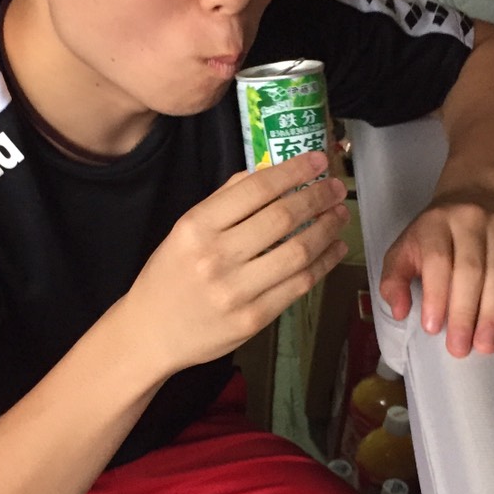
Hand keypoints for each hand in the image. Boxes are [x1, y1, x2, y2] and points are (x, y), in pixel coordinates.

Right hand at [129, 151, 349, 375]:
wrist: (153, 332)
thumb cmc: (170, 275)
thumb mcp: (185, 230)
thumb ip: (224, 200)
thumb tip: (269, 172)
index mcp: (196, 227)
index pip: (256, 189)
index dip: (293, 171)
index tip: (318, 161)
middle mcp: (216, 257)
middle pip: (282, 218)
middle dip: (317, 197)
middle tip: (337, 187)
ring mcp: (236, 291)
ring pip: (298, 252)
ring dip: (327, 229)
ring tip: (340, 214)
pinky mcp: (254, 319)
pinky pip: (299, 285)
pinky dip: (324, 263)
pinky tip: (334, 248)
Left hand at [378, 187, 493, 357]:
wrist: (477, 192)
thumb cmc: (434, 234)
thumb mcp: (404, 249)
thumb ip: (394, 280)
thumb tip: (400, 312)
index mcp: (435, 223)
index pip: (438, 260)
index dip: (436, 295)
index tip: (433, 329)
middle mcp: (470, 220)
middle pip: (471, 270)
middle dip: (466, 313)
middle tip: (461, 348)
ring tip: (486, 346)